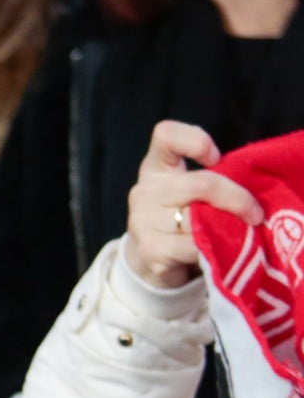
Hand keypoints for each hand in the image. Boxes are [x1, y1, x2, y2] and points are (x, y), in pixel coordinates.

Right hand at [126, 120, 262, 290]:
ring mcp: (143, 221)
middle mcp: (145, 191)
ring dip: (226, 227)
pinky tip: (209, 252)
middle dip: (237, 199)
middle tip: (255, 214)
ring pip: (200, 218)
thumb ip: (208, 181)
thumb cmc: (177, 219)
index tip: (216, 159)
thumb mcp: (186, 192)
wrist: (147, 262)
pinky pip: (195, 246)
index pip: (165, 136)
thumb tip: (250, 185)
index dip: (196, 141)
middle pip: (201, 184)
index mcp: (155, 169)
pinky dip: (211, 250)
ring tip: (232, 234)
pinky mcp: (151, 250)